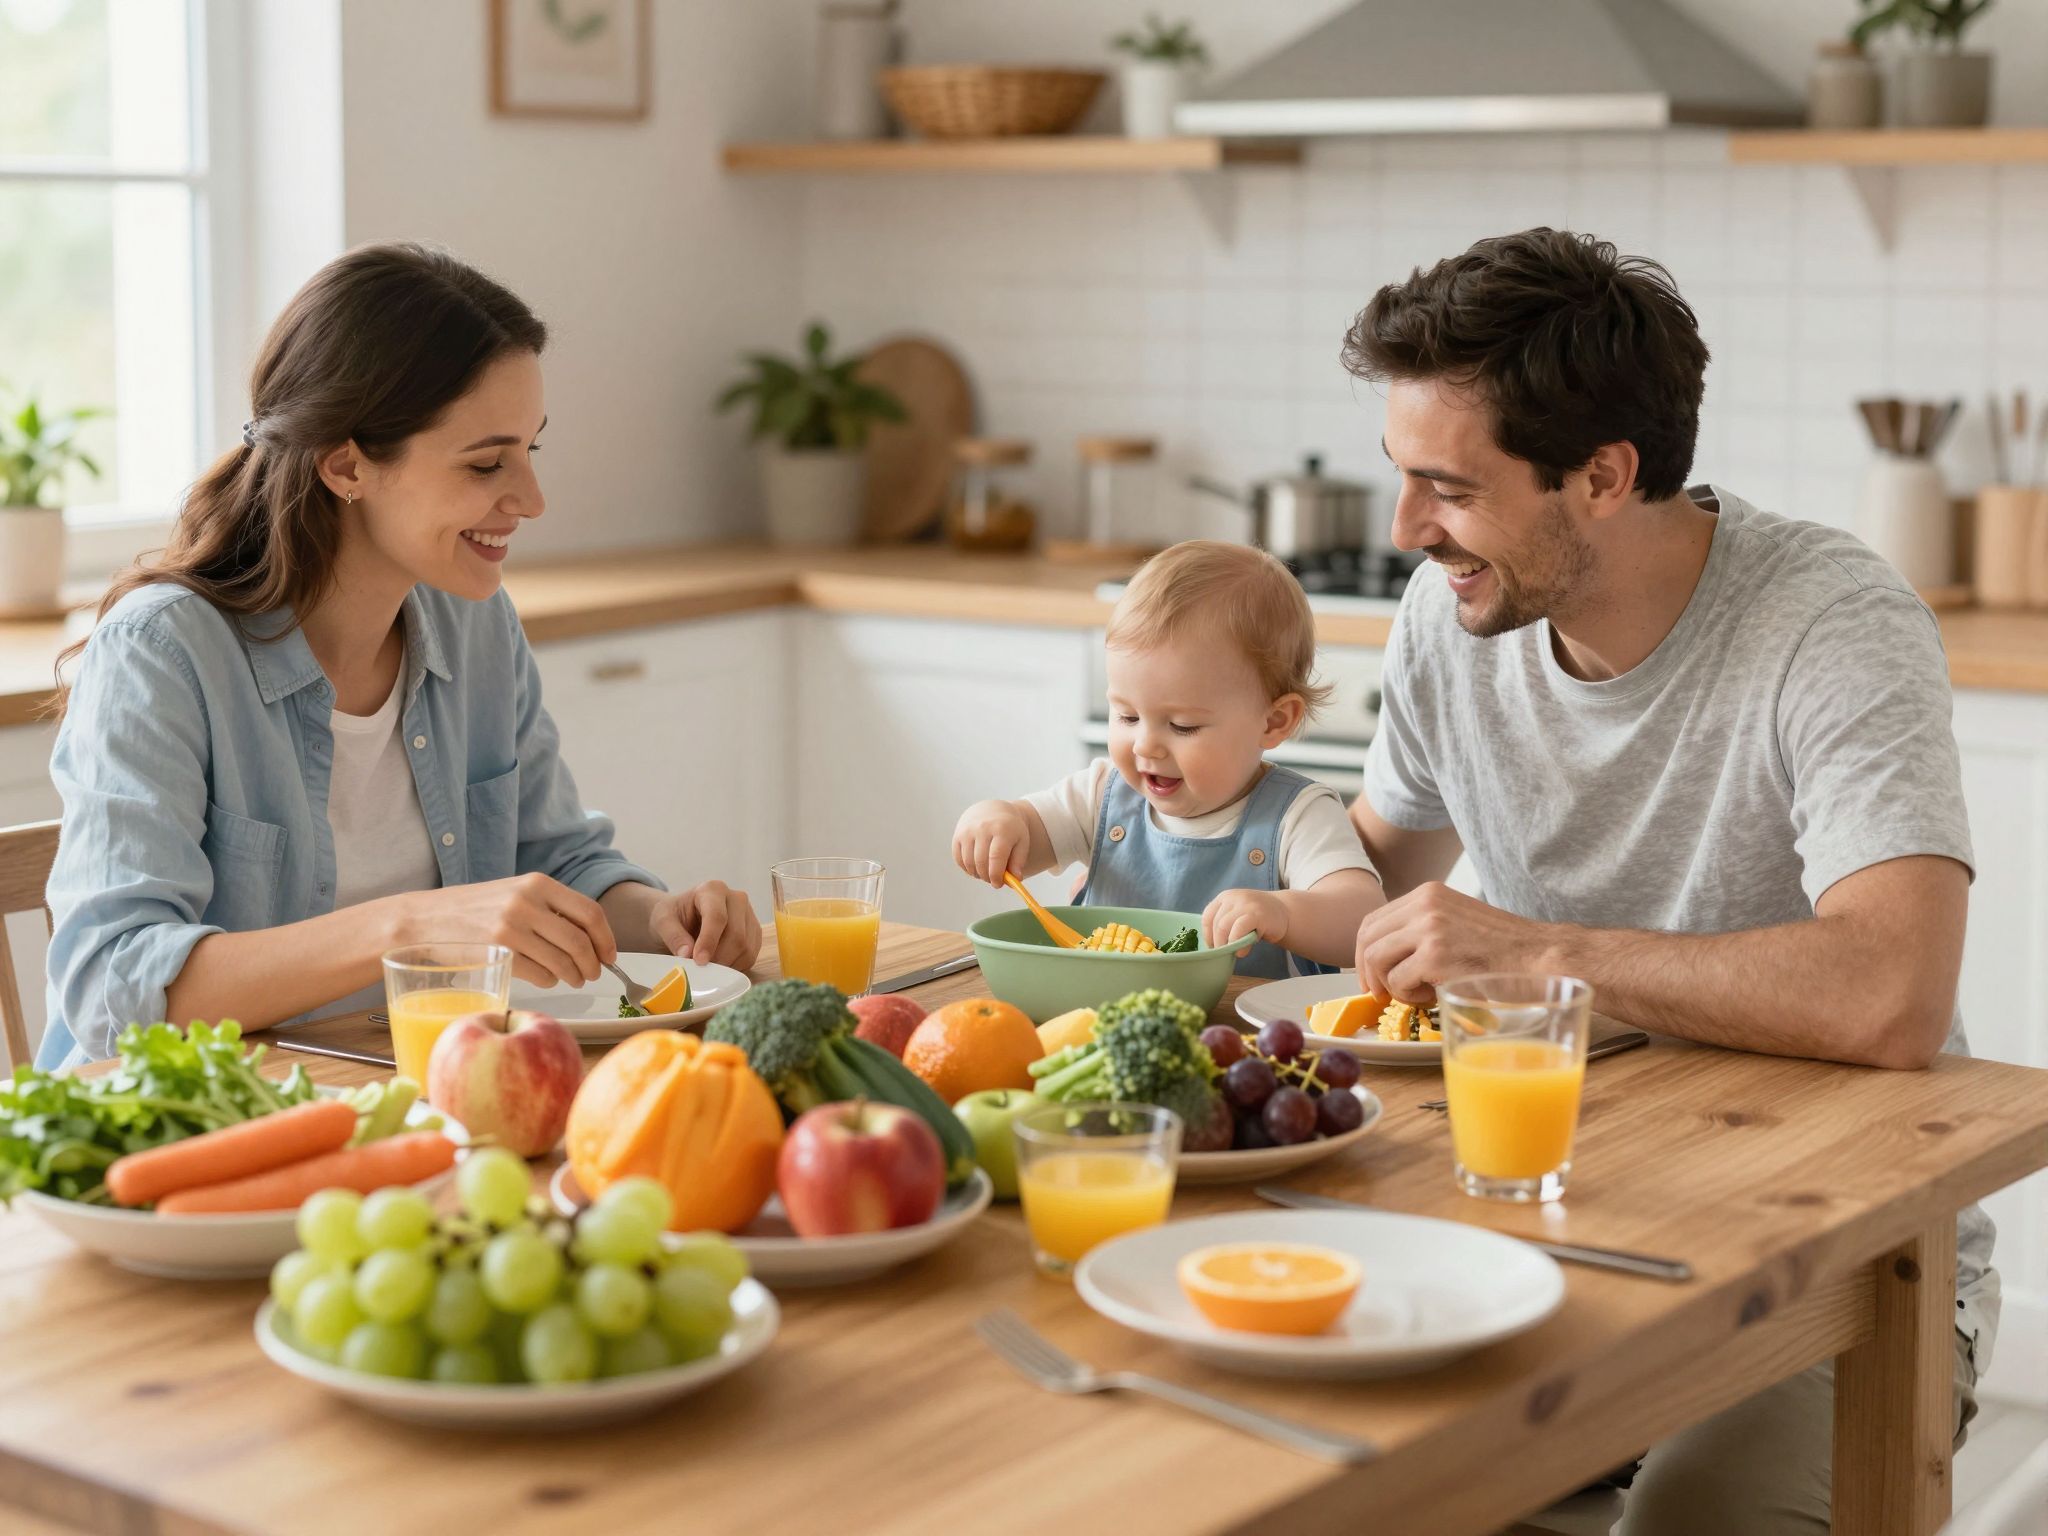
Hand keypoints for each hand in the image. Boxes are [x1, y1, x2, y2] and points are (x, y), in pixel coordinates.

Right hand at [396, 874, 615, 988]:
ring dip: (574, 976)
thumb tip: (591, 936)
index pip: (590, 912)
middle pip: (580, 941)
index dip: (606, 938)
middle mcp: (527, 902)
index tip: (609, 955)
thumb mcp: (515, 893)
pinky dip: (551, 981)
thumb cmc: (474, 909)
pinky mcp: (498, 952)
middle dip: (593, 964)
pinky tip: (547, 978)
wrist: (425, 919)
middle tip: (593, 973)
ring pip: (563, 962)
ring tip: (573, 979)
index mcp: (538, 883)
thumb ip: (550, 907)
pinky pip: (541, 974)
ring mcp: (512, 928)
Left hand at [649, 881, 761, 968]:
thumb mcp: (663, 920)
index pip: (717, 917)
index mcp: (713, 890)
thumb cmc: (674, 916)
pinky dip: (734, 967)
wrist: (685, 918)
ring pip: (746, 948)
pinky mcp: (754, 933)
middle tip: (700, 971)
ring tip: (707, 968)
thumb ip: (673, 935)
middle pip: (736, 935)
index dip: (709, 941)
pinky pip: (750, 956)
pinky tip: (718, 966)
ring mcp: (749, 916)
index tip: (699, 961)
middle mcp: (737, 899)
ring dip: (726, 965)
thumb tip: (686, 954)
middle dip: (718, 958)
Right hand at [952, 801, 1029, 887]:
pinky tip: (976, 867)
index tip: (998, 884)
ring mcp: (967, 831)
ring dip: (977, 874)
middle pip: (981, 862)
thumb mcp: (1021, 841)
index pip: (996, 857)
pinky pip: (959, 859)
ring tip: (986, 873)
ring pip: (969, 862)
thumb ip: (1019, 861)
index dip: (996, 875)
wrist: (992, 810)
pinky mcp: (957, 836)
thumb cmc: (1010, 830)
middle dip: (987, 876)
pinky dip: (967, 868)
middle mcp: (982, 828)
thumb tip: (1015, 879)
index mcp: (1001, 829)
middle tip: (993, 880)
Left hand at [1203, 888, 1287, 951]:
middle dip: (1217, 943)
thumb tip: (1211, 946)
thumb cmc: (1257, 917)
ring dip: (1225, 944)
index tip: (1212, 947)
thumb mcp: (1237, 914)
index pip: (1207, 916)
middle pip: (1215, 923)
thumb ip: (1224, 923)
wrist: (1284, 910)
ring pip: (1223, 926)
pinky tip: (1242, 952)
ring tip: (1233, 952)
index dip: (1207, 935)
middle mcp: (1233, 897)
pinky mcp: (1257, 914)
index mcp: (1224, 897)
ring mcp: (1245, 904)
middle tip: (1223, 953)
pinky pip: (1239, 930)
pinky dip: (1238, 944)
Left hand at [1353, 882, 1552, 1003]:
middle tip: (1380, 993)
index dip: (1365, 951)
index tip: (1372, 975)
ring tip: (1416, 994)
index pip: (1374, 920)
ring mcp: (1428, 927)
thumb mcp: (1457, 921)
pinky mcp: (1435, 955)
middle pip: (1367, 938)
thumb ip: (1424, 928)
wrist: (1541, 957)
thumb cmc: (1503, 949)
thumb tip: (1387, 955)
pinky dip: (1408, 995)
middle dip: (1368, 971)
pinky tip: (1432, 996)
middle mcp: (1424, 904)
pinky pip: (1397, 980)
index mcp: (1427, 893)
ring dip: (1390, 984)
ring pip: (1376, 959)